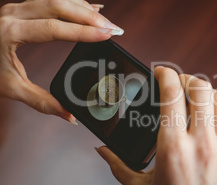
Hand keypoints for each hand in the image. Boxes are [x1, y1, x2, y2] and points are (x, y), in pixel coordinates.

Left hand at [0, 0, 123, 123]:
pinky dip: (75, 3)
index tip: (107, 35)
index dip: (84, 32)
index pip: (55, 28)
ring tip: (107, 22)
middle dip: (91, 17)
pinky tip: (92, 8)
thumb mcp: (10, 88)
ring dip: (85, 9)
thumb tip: (69, 116)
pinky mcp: (22, 7)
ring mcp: (18, 7)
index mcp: (10, 32)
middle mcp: (13, 14)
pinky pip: (53, 0)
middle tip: (114, 29)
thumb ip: (42, 103)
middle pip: (60, 6)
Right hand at [95, 66, 216, 184]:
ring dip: (207, 94)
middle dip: (187, 80)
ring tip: (196, 100)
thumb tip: (101, 149)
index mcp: (173, 148)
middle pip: (201, 88)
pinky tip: (212, 121)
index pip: (172, 94)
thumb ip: (119, 165)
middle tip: (178, 85)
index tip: (161, 72)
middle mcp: (202, 144)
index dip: (166, 74)